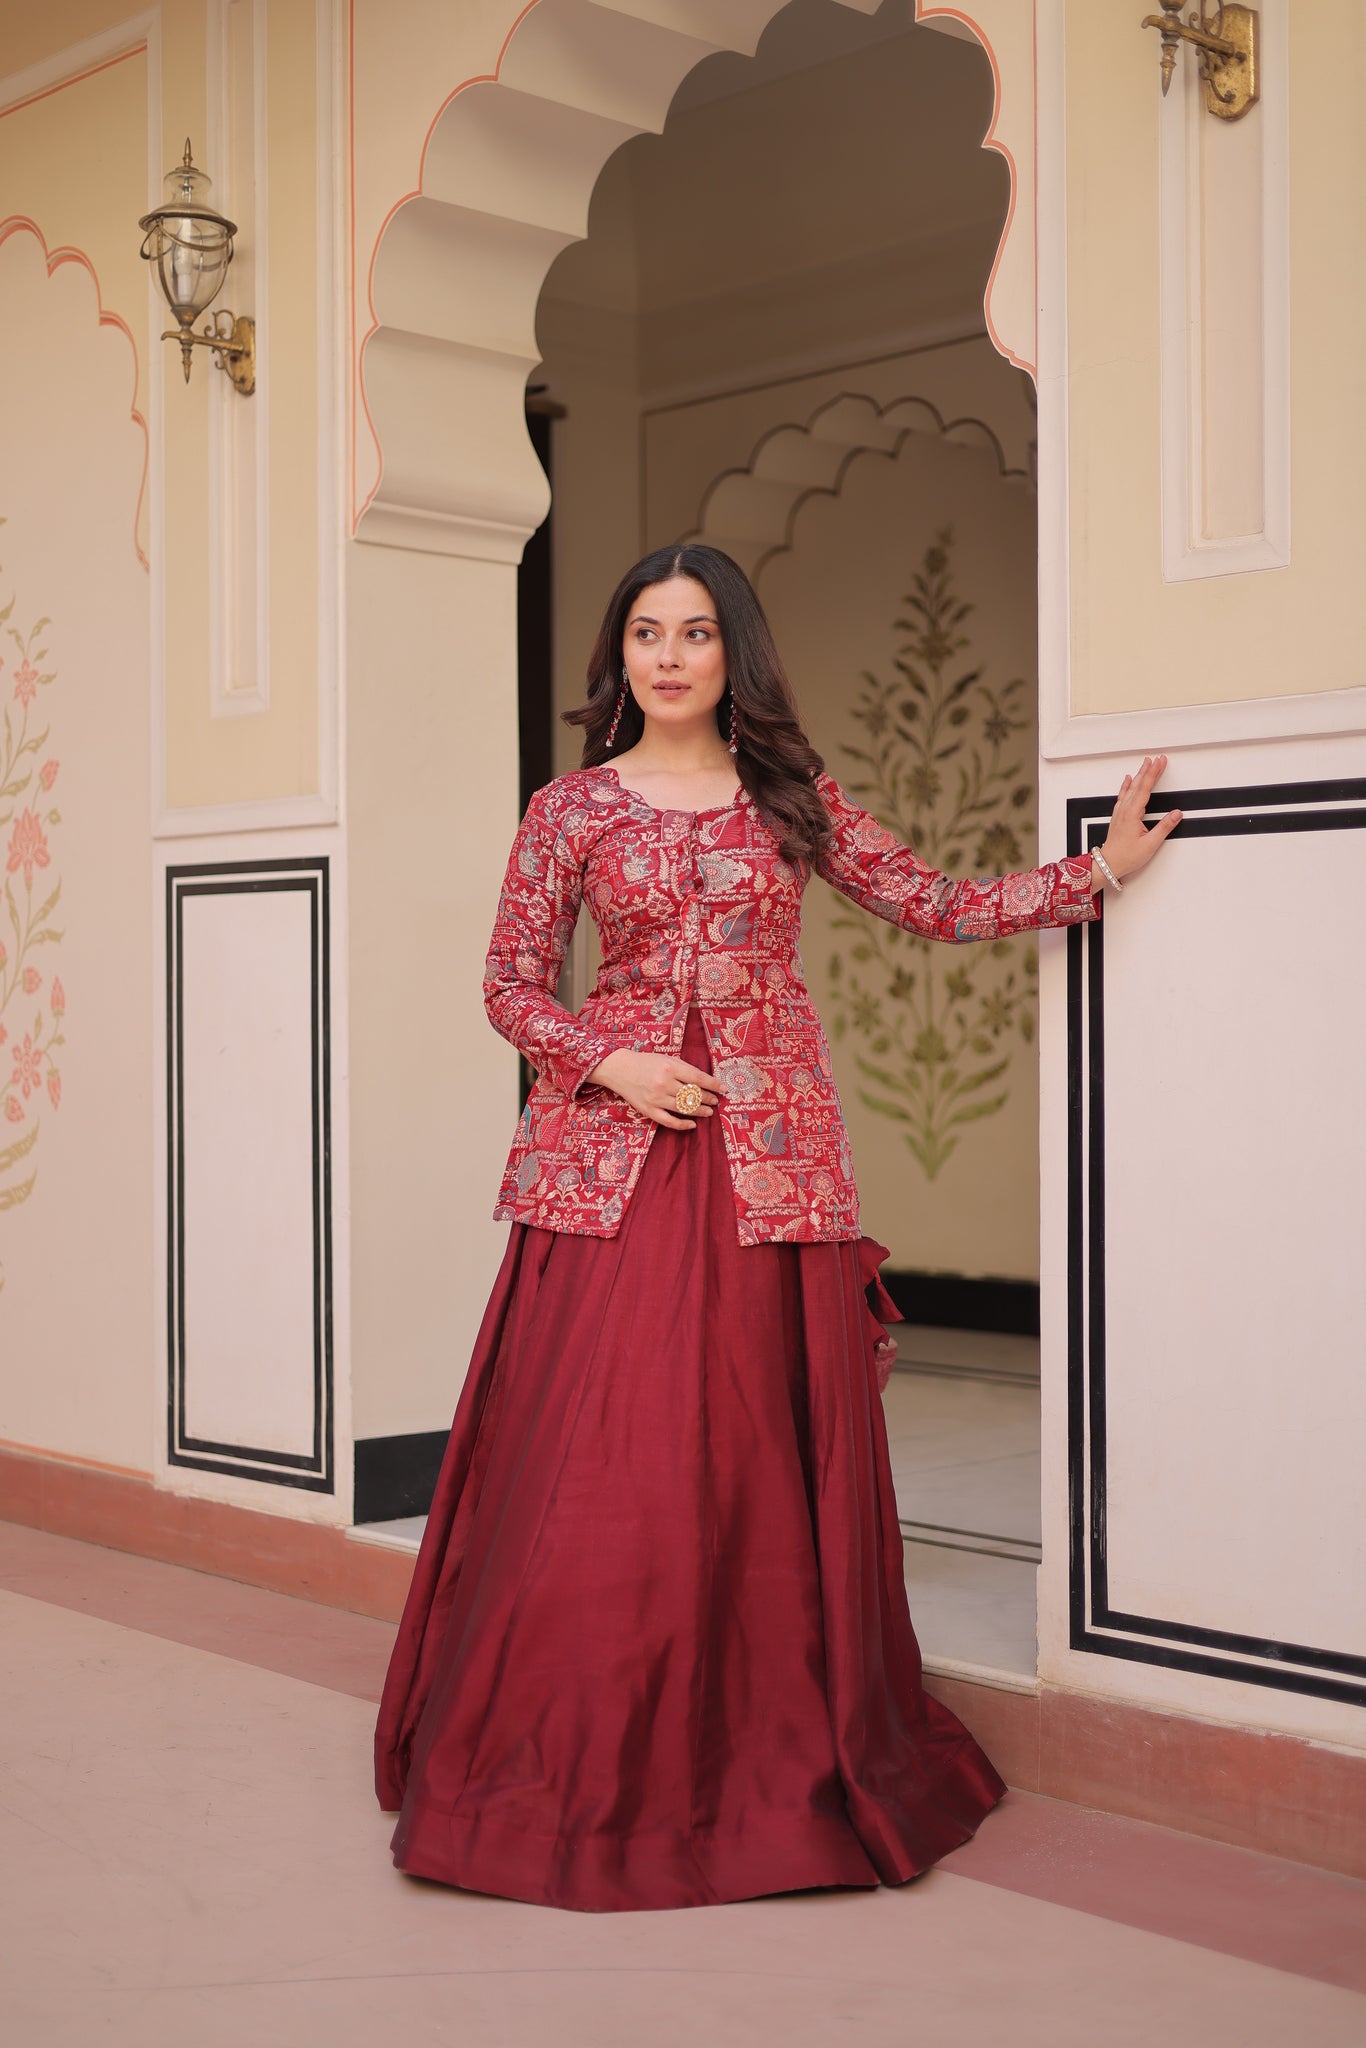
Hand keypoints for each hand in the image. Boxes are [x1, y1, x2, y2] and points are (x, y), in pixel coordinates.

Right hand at [586, 1048, 727, 1130]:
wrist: (619, 1069)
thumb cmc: (646, 1063)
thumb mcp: (667, 1059)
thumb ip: (684, 1068)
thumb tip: (705, 1081)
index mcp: (670, 1067)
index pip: (698, 1078)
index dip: (713, 1085)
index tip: (723, 1089)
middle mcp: (664, 1083)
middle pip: (693, 1095)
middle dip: (708, 1099)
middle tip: (715, 1101)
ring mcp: (656, 1099)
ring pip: (685, 1109)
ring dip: (700, 1111)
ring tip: (709, 1112)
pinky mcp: (649, 1111)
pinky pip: (669, 1121)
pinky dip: (683, 1125)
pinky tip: (692, 1124)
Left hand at [1094, 753, 1182, 886]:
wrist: (1108, 864)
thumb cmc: (1126, 856)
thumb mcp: (1150, 844)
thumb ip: (1164, 827)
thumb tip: (1176, 814)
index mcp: (1132, 814)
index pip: (1145, 788)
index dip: (1153, 773)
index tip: (1160, 762)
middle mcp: (1125, 810)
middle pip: (1138, 784)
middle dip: (1148, 770)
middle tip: (1157, 758)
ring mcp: (1120, 812)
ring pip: (1130, 788)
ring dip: (1139, 775)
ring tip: (1146, 763)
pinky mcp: (1118, 816)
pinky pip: (1123, 795)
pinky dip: (1126, 785)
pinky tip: (1127, 779)